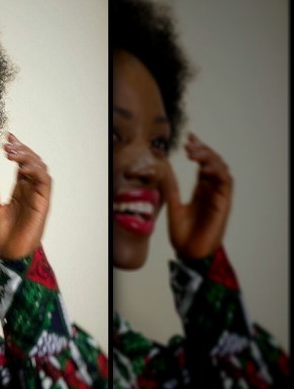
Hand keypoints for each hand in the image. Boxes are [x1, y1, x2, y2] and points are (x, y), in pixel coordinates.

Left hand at [0, 133, 50, 259]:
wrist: (7, 253)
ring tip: (12, 152)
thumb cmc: (1, 234)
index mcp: (20, 190)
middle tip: (8, 143)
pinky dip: (35, 170)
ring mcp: (37, 196)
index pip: (22, 164)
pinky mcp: (42, 203)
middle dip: (21, 149)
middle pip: (32, 162)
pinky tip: (22, 166)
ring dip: (28, 157)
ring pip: (40, 168)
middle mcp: (30, 190)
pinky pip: (44, 181)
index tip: (7, 137)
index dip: (17, 149)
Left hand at [163, 133, 231, 258]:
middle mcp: (211, 191)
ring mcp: (219, 197)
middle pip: (214, 163)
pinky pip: (226, 184)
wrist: (188, 252)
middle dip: (203, 150)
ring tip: (195, 153)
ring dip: (210, 158)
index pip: (203, 164)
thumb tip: (163, 171)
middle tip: (190, 143)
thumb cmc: (183, 233)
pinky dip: (217, 173)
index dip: (199, 150)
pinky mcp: (223, 204)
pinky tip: (204, 168)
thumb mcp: (173, 206)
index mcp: (201, 190)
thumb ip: (172, 189)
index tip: (189, 137)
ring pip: (222, 170)